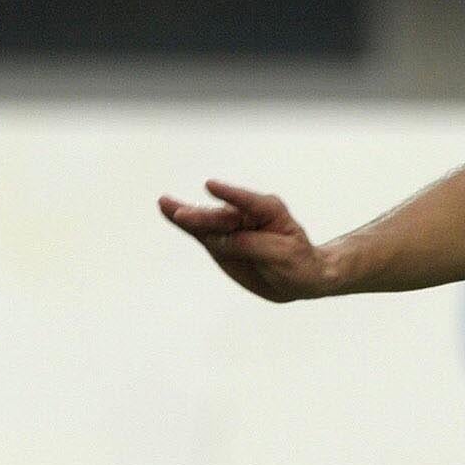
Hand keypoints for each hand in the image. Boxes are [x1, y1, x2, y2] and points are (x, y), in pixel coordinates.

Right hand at [158, 180, 333, 302]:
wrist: (299, 278)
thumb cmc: (296, 262)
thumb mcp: (281, 254)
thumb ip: (250, 245)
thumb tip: (220, 240)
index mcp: (269, 210)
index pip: (248, 202)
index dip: (229, 194)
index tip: (210, 186)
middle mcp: (247, 214)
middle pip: (221, 216)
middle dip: (202, 216)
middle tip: (181, 215)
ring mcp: (231, 227)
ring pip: (206, 222)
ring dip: (184, 214)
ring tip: (165, 204)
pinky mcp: (220, 242)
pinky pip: (201, 233)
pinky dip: (185, 224)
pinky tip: (168, 211)